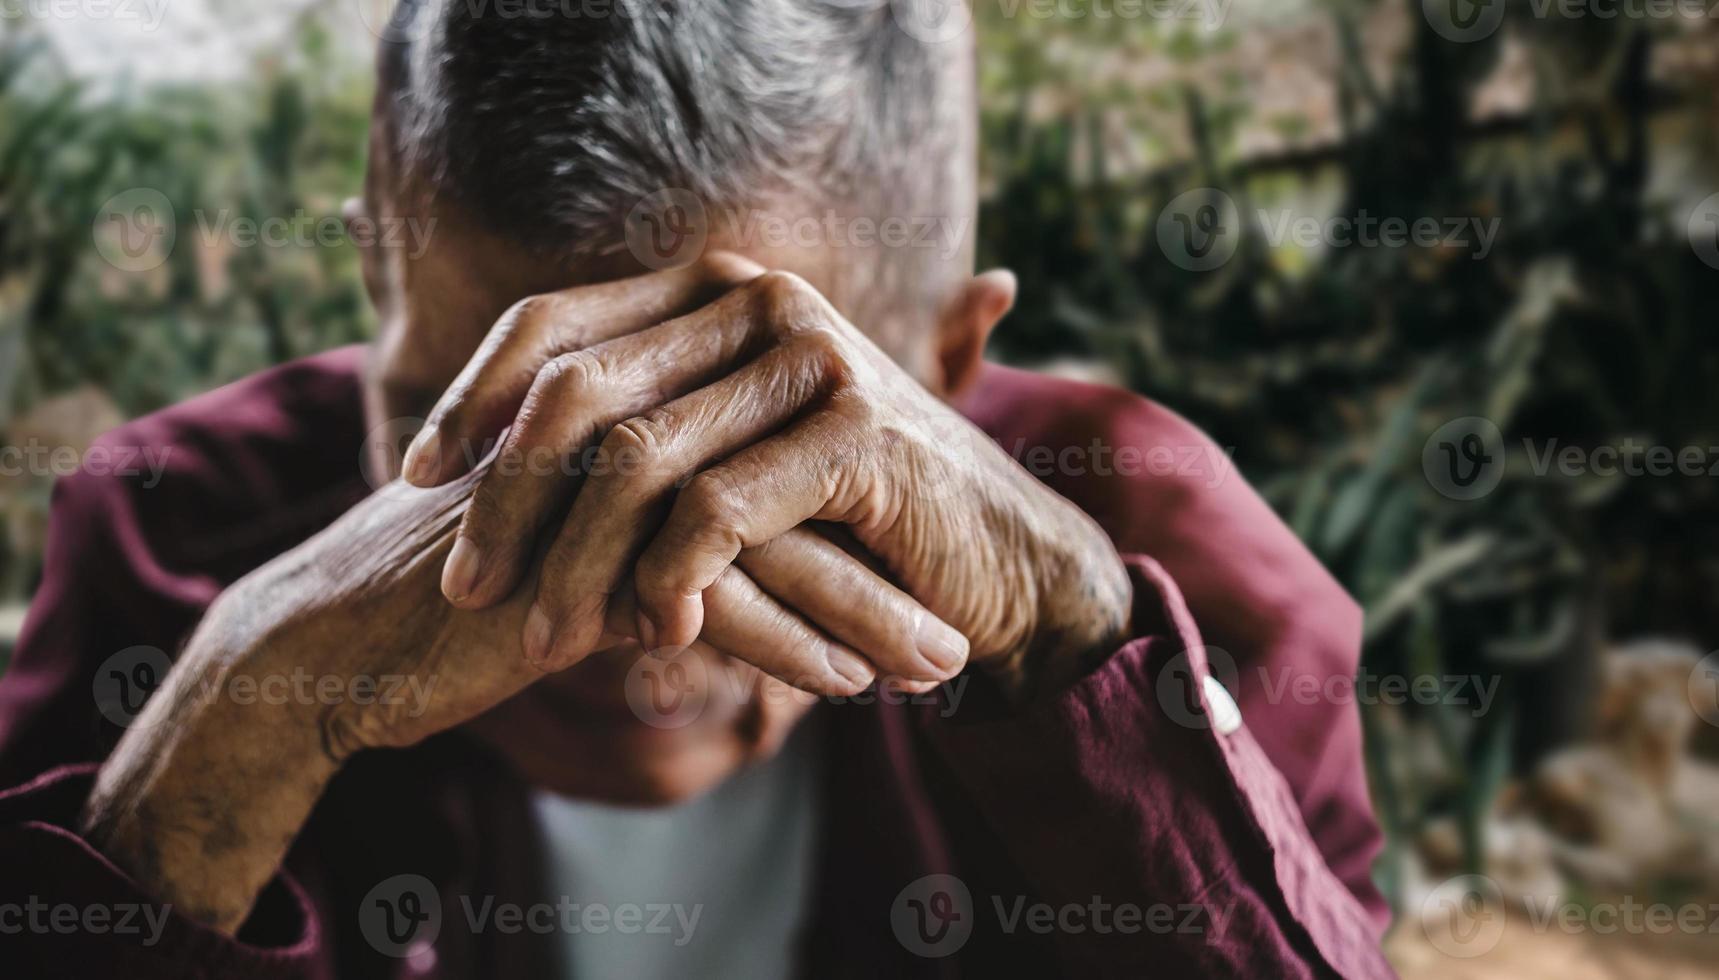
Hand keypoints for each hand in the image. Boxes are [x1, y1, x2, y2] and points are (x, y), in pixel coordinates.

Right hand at [81, 456, 932, 932]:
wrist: (342, 640)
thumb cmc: (468, 591)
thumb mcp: (577, 546)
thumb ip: (662, 524)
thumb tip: (756, 548)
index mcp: (627, 415)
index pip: (770, 451)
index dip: (857, 509)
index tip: (933, 563)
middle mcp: (617, 439)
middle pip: (784, 488)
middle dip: (886, 560)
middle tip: (973, 614)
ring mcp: (593, 497)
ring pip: (762, 545)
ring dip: (860, 609)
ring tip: (940, 663)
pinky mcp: (567, 568)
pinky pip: (703, 604)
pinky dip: (783, 644)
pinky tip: (847, 683)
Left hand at [406, 256, 1131, 695]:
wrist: (995, 562)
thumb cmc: (844, 523)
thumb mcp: (728, 463)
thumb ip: (638, 435)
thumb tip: (485, 464)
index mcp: (715, 292)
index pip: (553, 323)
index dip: (469, 398)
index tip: (413, 478)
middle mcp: (759, 302)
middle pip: (576, 392)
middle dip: (504, 499)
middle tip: (464, 587)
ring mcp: (813, 357)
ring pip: (637, 460)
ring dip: (576, 563)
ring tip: (542, 639)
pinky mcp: (858, 430)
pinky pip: (720, 510)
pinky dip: (674, 579)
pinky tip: (660, 635)